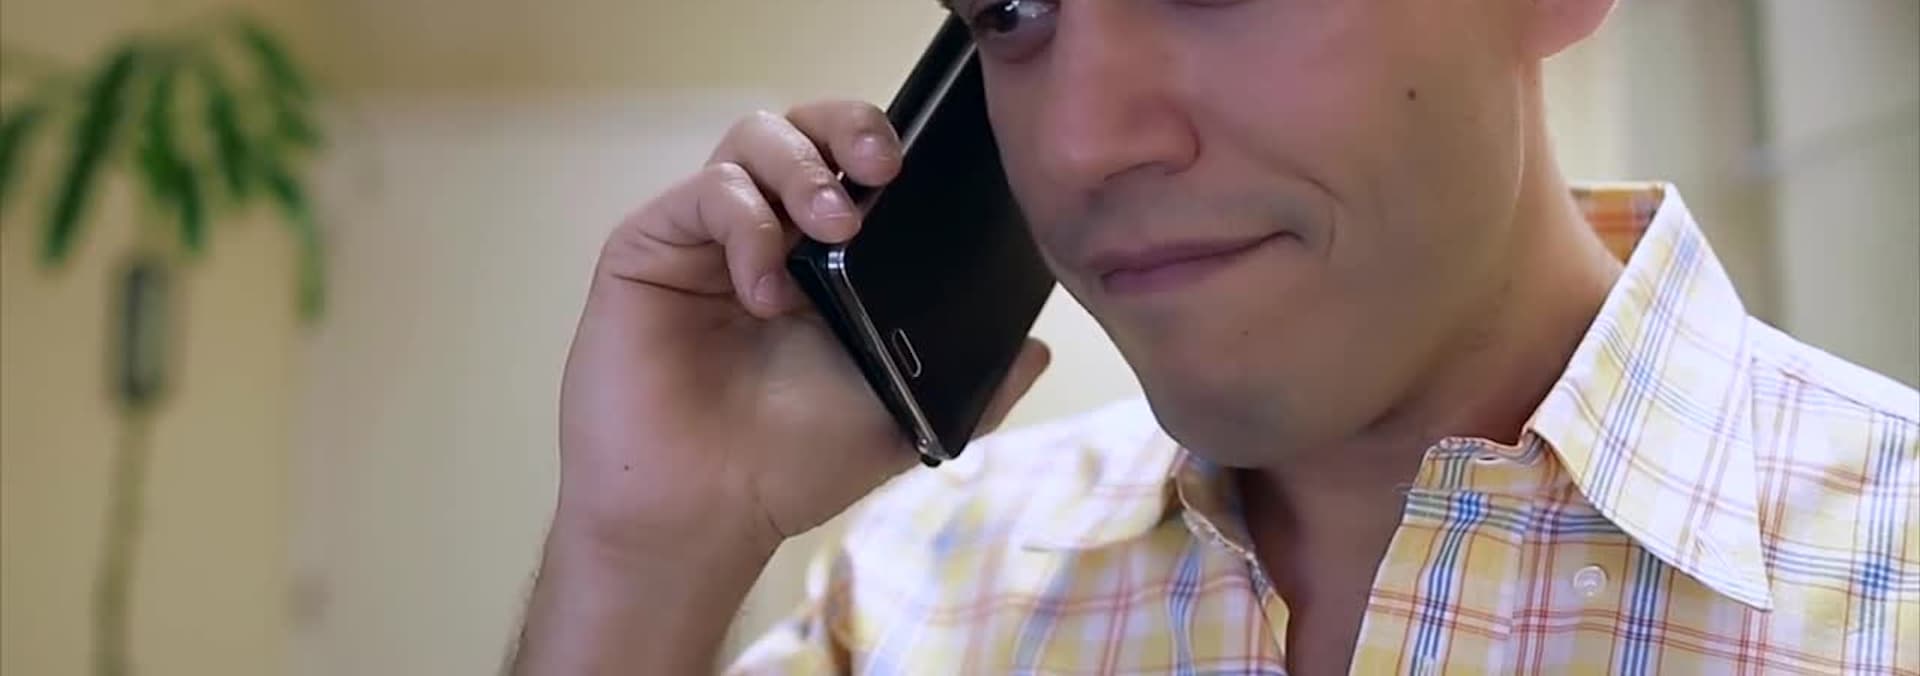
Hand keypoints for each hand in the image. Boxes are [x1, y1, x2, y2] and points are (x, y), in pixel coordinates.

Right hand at [556, 101, 1051, 554]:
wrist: (708, 513)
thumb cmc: (791, 465)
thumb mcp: (904, 416)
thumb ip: (975, 382)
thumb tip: (1038, 350)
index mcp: (824, 259)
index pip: (854, 163)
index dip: (882, 144)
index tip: (915, 169)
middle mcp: (765, 233)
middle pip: (804, 128)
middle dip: (849, 128)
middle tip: (883, 169)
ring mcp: (706, 238)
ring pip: (752, 141)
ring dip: (803, 168)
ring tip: (835, 226)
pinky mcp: (651, 248)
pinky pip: (703, 193)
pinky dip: (746, 223)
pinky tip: (767, 286)